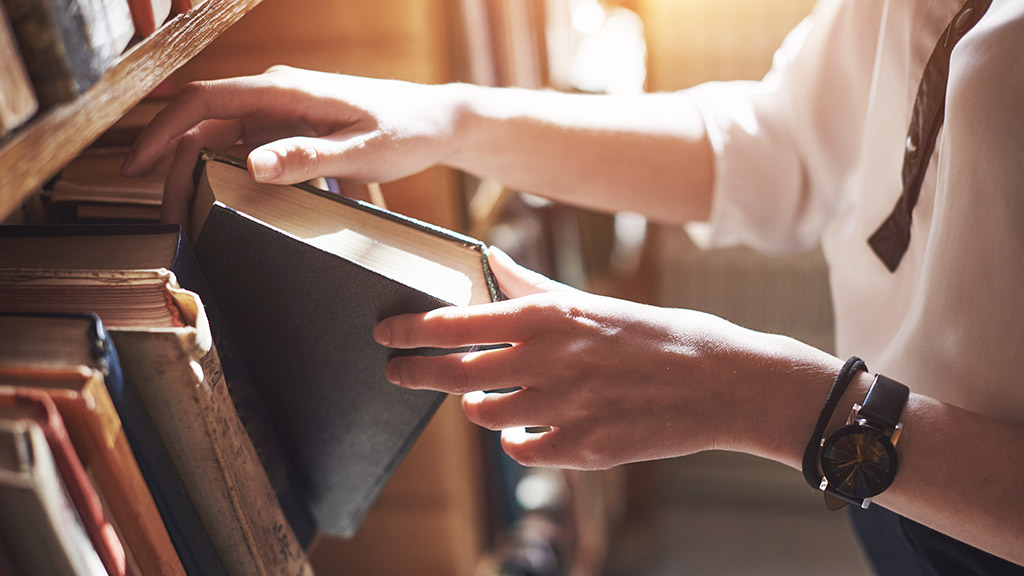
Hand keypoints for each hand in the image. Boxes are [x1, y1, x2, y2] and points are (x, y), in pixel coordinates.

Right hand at [121, 65, 463, 226]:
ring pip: (222, 139)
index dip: (164, 132)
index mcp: (285, 91)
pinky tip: (222, 204)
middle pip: (205, 125)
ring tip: (187, 217)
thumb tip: (249, 165)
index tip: (138, 168)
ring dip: (199, 174)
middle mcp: (277, 95)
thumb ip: (306, 157)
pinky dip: (228, 173)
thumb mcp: (360, 150)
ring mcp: (284, 111)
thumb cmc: (405, 131)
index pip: (205, 101)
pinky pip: (248, 148)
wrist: (437, 121)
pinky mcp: (294, 128)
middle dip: (176, 167)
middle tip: (167, 216)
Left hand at [374, 248, 783, 469]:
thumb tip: (489, 260)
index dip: (410, 331)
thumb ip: (532, 286)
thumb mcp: (591, 301)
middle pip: (454, 374)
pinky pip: (521, 450)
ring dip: (477, 406)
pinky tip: (532, 427)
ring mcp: (564, 408)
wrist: (723, 382)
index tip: (386, 334)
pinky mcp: (583, 450)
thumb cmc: (657, 336)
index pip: (455, 323)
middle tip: (397, 372)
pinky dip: (518, 440)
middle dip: (414, 373)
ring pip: (483, 415)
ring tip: (488, 397)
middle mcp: (548, 361)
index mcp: (548, 316)